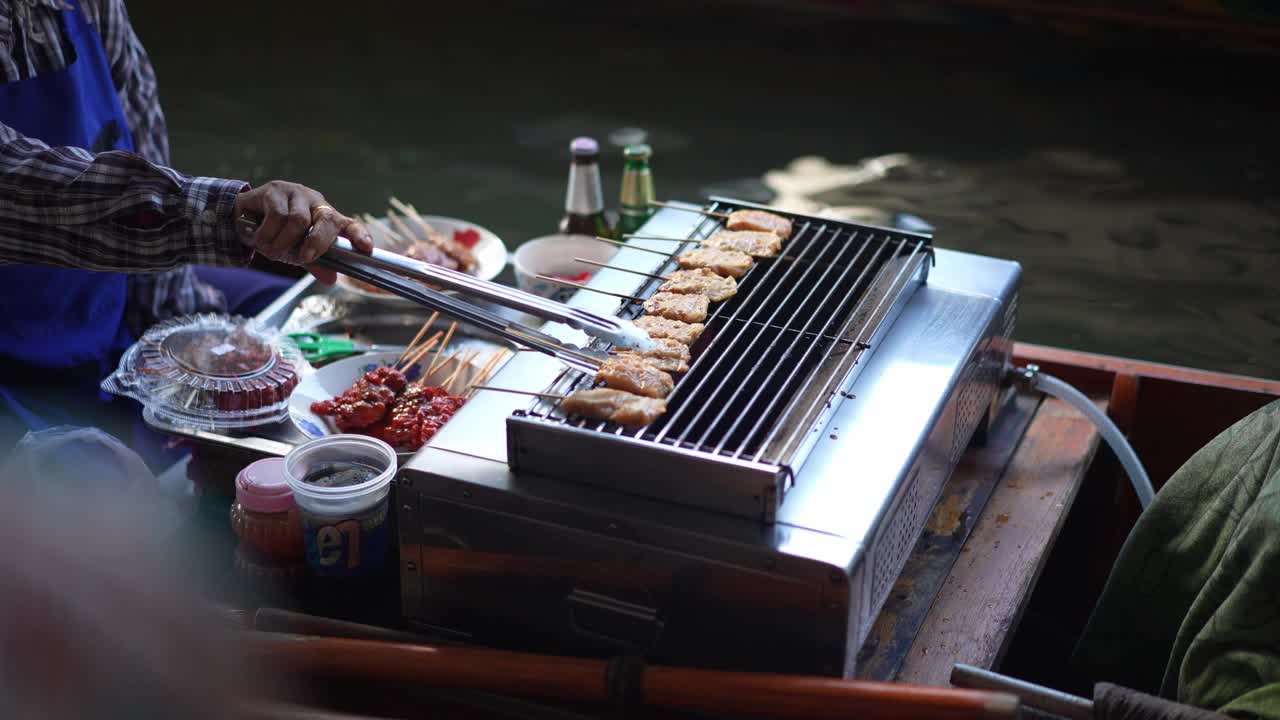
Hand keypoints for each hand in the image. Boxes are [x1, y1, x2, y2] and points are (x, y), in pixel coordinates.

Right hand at [232, 180, 373, 283]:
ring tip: (271, 250)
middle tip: (305, 257)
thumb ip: (314, 263)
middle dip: (318, 242)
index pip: (348, 224)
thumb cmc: (277, 233)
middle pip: (326, 220)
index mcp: (326, 217)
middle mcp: (315, 202)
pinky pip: (276, 215)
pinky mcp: (274, 190)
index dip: (359, 235)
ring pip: (298, 220)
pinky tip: (261, 240)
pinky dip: (268, 234)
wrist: (242, 216)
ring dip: (284, 242)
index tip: (366, 247)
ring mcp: (295, 193)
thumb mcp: (297, 251)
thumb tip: (331, 280)